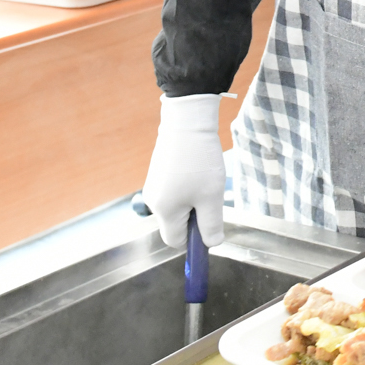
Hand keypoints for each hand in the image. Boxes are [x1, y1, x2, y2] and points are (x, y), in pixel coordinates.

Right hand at [143, 94, 226, 247]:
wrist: (187, 121)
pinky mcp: (159, 172)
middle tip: (211, 196)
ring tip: (205, 179)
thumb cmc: (199, 160)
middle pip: (176, 223)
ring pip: (178, 206)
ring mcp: (154, 185)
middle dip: (196, 216)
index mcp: (163, 211)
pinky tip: (198, 169)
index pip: (175, 241)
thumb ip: (211, 225)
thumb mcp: (211, 197)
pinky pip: (175, 191)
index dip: (194, 241)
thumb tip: (211, 244)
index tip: (211, 227)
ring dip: (195, 200)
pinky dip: (189, 187)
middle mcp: (153, 201)